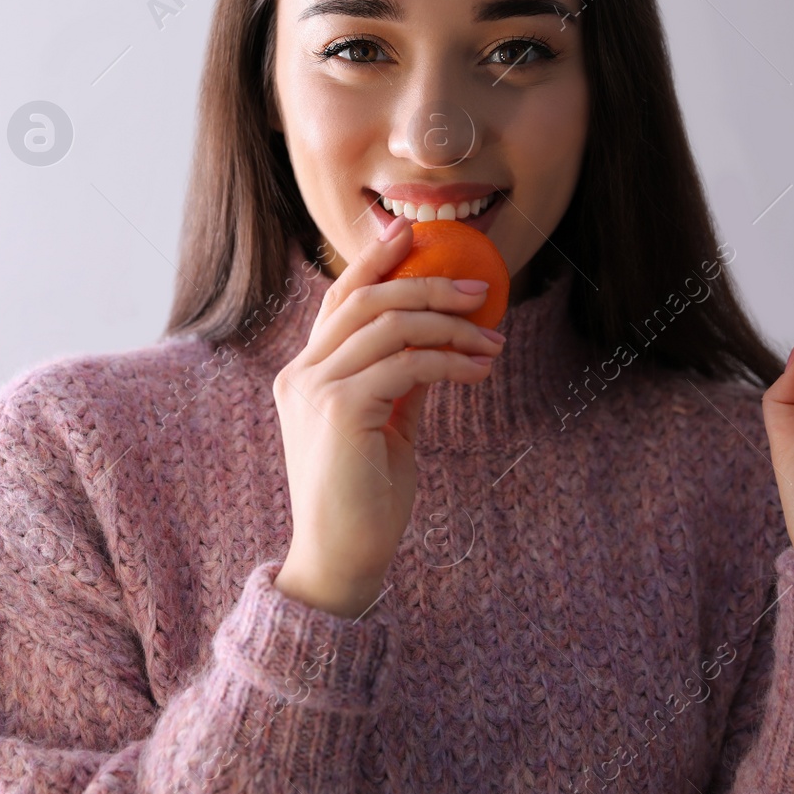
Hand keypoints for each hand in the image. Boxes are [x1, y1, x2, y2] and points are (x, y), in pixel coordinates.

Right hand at [271, 216, 505, 616]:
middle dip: (425, 282)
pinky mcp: (341, 410)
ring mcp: (316, 390)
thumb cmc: (365, 501)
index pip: (339, 301)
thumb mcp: (387, 426)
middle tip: (478, 287)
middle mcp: (302, 374)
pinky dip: (451, 360)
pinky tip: (480, 369)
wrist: (342, 560)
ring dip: (449, 325)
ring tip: (492, 338)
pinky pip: (407, 364)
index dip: (373, 261)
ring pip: (388, 324)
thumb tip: (439, 343)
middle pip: (364, 299)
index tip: (411, 234)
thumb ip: (402, 381)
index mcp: (304, 375)